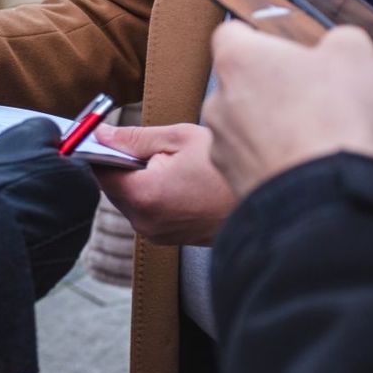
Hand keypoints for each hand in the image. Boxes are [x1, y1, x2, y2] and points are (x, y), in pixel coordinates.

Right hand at [0, 119, 98, 297]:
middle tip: (8, 180)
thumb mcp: (25, 135)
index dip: (47, 157)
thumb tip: (51, 135)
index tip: (25, 157)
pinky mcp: (47, 269)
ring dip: (29, 209)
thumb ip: (46, 131)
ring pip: (46, 217)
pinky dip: (22, 234)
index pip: (72, 162)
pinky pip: (35, 242)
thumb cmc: (1, 182)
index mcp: (82, 182)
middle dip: (39, 184)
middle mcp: (82, 216)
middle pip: (61, 191)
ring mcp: (66, 247)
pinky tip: (0, 229)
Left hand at [93, 123, 235, 245]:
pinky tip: (181, 180)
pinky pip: (150, 211)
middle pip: (114, 187)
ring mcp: (159, 235)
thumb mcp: (182, 139)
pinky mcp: (171, 239)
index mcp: (144, 197)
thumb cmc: (231, 170)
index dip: (98, 149)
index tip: (101, 133)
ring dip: (141, 179)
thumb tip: (102, 133)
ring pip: (132, 199)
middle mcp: (145, 223)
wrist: (274, 201)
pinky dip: (155, 193)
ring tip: (174, 163)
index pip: (101, 172)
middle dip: (123, 164)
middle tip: (151, 145)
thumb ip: (136, 137)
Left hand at [203, 23, 372, 199]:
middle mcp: (218, 100)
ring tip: (342, 138)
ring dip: (296, 129)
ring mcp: (222, 143)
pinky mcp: (233, 179)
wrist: (323, 196)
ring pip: (261, 127)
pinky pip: (264, 161)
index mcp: (237, 60)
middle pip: (249, 85)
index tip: (287, 49)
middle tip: (329, 99)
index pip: (232, 34)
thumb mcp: (355, 55)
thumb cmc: (334, 117)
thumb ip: (339, 40)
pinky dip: (291, 160)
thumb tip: (337, 46)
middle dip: (286, 91)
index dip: (262, 38)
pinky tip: (329, 166)